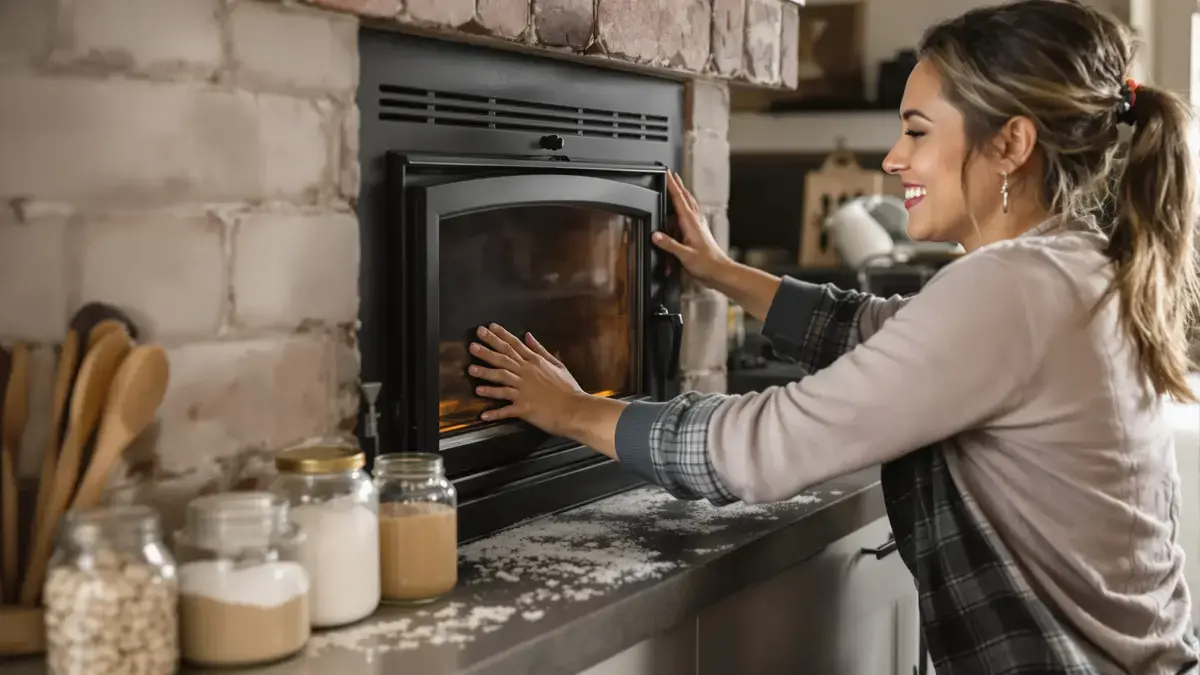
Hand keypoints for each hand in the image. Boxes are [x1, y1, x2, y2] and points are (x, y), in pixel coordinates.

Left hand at [469, 323, 585, 436]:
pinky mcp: (524, 408)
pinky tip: (483, 414)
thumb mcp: (557, 365)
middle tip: (472, 345)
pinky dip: (495, 412)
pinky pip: (506, 410)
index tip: (487, 328)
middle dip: (487, 351)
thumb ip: (540, 350)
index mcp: (535, 363)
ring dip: (485, 375)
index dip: (499, 335)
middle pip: (504, 359)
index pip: (514, 345)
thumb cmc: (569, 388)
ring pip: (501, 380)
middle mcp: (527, 374)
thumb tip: (527, 336)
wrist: (576, 409)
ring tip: (471, 370)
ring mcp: (524, 391)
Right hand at [654, 170, 731, 284]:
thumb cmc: (707, 264)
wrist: (720, 271)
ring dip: (683, 193)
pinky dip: (687, 206)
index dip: (672, 185)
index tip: (667, 174)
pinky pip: (691, 213)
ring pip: (689, 204)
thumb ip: (669, 245)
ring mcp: (699, 225)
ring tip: (677, 186)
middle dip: (678, 184)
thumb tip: (656, 235)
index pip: (679, 198)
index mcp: (691, 223)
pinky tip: (685, 209)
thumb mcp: (685, 255)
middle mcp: (696, 221)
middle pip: (685, 197)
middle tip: (671, 173)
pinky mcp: (700, 231)